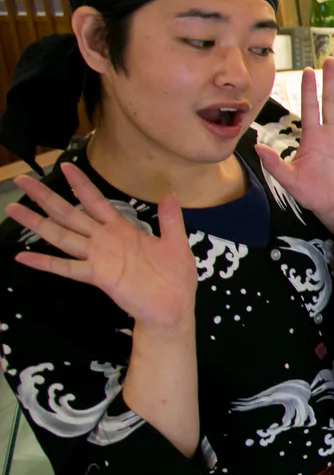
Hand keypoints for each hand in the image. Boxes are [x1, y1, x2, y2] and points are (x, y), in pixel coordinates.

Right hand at [7, 163, 195, 328]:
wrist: (174, 308)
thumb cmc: (174, 278)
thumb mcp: (176, 243)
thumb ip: (170, 219)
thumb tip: (169, 193)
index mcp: (121, 229)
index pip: (96, 201)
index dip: (81, 184)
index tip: (64, 165)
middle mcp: (104, 240)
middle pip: (70, 214)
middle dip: (46, 197)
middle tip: (23, 180)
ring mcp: (98, 258)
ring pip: (62, 236)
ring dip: (38, 222)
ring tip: (14, 208)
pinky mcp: (98, 276)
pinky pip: (68, 268)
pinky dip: (45, 263)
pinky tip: (23, 256)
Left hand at [256, 59, 333, 233]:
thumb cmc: (310, 193)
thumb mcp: (289, 180)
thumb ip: (274, 164)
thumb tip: (257, 147)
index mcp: (312, 136)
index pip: (310, 107)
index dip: (309, 89)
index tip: (308, 70)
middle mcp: (330, 132)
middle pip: (330, 101)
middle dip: (330, 81)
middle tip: (330, 60)